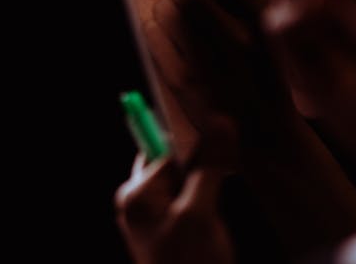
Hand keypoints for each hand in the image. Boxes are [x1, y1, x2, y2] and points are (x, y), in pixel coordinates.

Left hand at [115, 153, 234, 263]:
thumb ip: (207, 167)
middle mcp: (139, 203)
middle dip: (197, 172)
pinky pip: (188, 202)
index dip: (192, 151)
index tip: (216, 157)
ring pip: (184, 184)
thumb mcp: (200, 213)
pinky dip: (204, 207)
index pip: (164, 151)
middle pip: (172, 165)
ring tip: (210, 219)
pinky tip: (211, 228)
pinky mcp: (169, 230)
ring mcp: (153, 218)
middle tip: (212, 196)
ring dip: (204, 191)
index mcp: (136, 194)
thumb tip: (219, 124)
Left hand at [144, 0, 294, 166]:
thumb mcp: (263, 27)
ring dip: (166, 5)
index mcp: (260, 23)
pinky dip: (156, 28)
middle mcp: (234, 43)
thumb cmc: (265, 74)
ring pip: (163, 10)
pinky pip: (151, 35)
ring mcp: (205, 64)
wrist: (265, 134)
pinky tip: (171, 36)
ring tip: (182, 18)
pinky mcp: (181, 82)